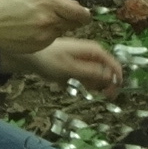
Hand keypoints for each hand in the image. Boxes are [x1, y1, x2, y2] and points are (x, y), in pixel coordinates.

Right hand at [0, 0, 88, 62]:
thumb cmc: (9, 6)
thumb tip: (74, 5)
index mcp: (48, 2)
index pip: (78, 12)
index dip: (83, 15)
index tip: (84, 16)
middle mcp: (49, 19)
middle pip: (72, 22)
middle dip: (69, 20)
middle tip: (56, 17)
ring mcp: (45, 34)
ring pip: (61, 31)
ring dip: (56, 27)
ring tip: (38, 23)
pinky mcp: (39, 45)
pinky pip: (51, 40)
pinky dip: (47, 36)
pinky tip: (33, 31)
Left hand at [6, 38, 124, 92]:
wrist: (30, 56)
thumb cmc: (51, 60)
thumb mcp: (72, 68)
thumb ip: (92, 73)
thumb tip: (111, 77)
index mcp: (94, 51)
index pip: (114, 65)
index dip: (116, 80)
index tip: (112, 94)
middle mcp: (92, 53)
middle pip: (107, 70)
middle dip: (106, 84)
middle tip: (102, 97)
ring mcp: (84, 59)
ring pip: (98, 74)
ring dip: (94, 84)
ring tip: (84, 89)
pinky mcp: (76, 64)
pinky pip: (86, 75)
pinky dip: (83, 82)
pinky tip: (71, 84)